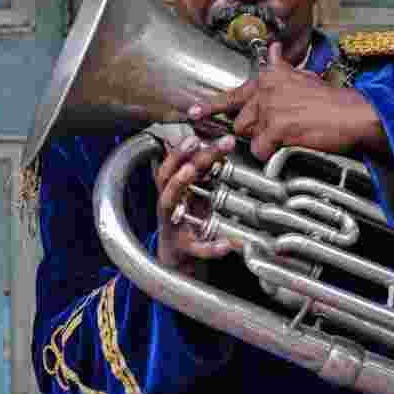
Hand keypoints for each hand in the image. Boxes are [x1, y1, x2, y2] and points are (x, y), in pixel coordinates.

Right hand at [153, 133, 236, 275]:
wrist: (176, 258)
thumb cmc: (185, 223)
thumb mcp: (192, 196)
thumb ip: (200, 174)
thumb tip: (211, 146)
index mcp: (172, 191)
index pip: (173, 166)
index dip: (181, 149)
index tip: (195, 135)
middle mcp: (168, 204)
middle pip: (169, 176)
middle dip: (181, 156)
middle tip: (196, 141)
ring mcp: (173, 225)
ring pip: (169, 201)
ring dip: (179, 183)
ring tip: (192, 170)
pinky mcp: (184, 248)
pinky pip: (197, 247)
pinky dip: (211, 248)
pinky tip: (225, 245)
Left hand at [188, 43, 389, 160]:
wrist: (353, 114)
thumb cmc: (330, 100)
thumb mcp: (301, 75)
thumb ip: (280, 67)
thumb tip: (271, 47)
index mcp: (269, 77)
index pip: (233, 93)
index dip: (211, 105)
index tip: (192, 112)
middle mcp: (266, 90)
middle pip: (240, 121)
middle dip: (253, 130)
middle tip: (274, 133)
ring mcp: (270, 108)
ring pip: (249, 136)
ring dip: (264, 142)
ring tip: (288, 137)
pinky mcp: (278, 127)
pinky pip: (261, 149)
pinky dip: (273, 154)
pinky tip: (289, 146)